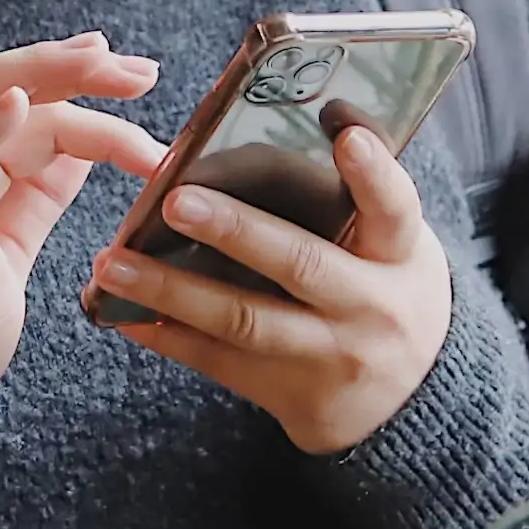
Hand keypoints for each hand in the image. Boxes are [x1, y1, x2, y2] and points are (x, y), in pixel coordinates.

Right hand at [0, 34, 167, 426]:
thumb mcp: (10, 250)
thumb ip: (36, 196)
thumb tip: (84, 147)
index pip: (26, 112)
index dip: (83, 92)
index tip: (140, 80)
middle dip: (65, 66)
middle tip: (136, 68)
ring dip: (33, 73)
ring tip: (96, 60)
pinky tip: (16, 102)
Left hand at [91, 123, 452, 453]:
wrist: (414, 404)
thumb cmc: (387, 291)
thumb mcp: (395, 247)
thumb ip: (355, 201)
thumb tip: (290, 124)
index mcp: (400, 256)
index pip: (395, 207)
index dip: (372, 172)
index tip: (345, 133)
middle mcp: (370, 307)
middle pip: (300, 264)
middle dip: (236, 232)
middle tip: (177, 201)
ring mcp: (329, 356)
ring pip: (244, 320)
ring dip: (171, 291)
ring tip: (115, 265)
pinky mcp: (290, 394)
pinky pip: (218, 363)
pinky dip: (167, 336)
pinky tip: (120, 313)